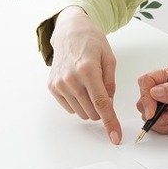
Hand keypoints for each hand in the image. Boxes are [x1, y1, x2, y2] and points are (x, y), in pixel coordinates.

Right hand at [47, 6, 121, 143]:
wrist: (69, 32)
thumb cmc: (91, 42)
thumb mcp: (109, 58)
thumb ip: (110, 84)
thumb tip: (109, 104)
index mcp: (88, 70)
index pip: (101, 103)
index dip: (110, 122)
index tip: (115, 136)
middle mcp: (71, 78)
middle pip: (92, 111)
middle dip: (101, 108)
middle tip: (102, 91)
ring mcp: (59, 83)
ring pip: (81, 112)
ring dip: (89, 105)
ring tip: (89, 84)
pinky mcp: (52, 87)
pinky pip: (70, 107)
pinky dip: (78, 102)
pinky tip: (79, 86)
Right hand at [136, 70, 167, 135]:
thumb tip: (155, 92)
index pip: (146, 82)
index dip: (145, 96)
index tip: (153, 111)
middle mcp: (167, 89)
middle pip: (144, 101)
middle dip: (154, 113)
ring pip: (150, 115)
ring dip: (162, 122)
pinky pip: (160, 124)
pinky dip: (167, 127)